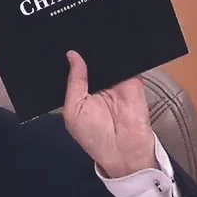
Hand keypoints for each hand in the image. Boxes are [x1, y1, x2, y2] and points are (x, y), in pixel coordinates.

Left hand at [62, 50, 157, 177]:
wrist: (124, 149)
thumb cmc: (95, 137)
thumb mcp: (73, 110)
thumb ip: (74, 82)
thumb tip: (72, 56)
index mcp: (81, 92)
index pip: (74, 69)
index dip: (70, 61)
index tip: (64, 51)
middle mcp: (98, 86)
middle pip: (91, 60)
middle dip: (85, 54)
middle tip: (79, 47)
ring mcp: (116, 81)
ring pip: (108, 58)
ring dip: (103, 54)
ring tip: (95, 54)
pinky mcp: (133, 79)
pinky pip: (127, 61)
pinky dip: (120, 56)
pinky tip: (112, 56)